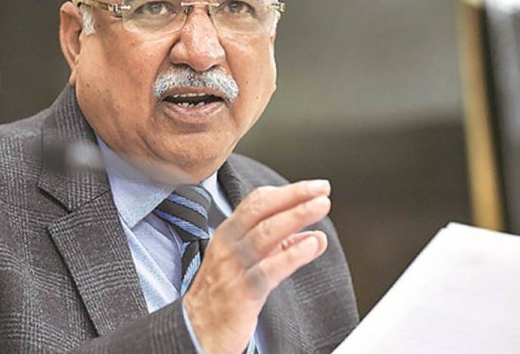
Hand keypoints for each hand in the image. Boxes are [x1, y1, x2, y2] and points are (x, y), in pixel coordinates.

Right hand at [183, 179, 331, 353]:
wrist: (197, 331)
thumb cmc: (222, 294)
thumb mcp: (247, 262)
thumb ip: (280, 247)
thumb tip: (313, 236)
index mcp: (228, 233)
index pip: (256, 202)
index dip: (286, 192)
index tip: (312, 187)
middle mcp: (229, 245)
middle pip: (261, 210)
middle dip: (294, 195)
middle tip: (322, 188)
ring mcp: (234, 267)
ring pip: (266, 233)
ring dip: (297, 216)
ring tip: (321, 206)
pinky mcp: (242, 292)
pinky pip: (269, 270)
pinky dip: (292, 254)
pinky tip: (311, 245)